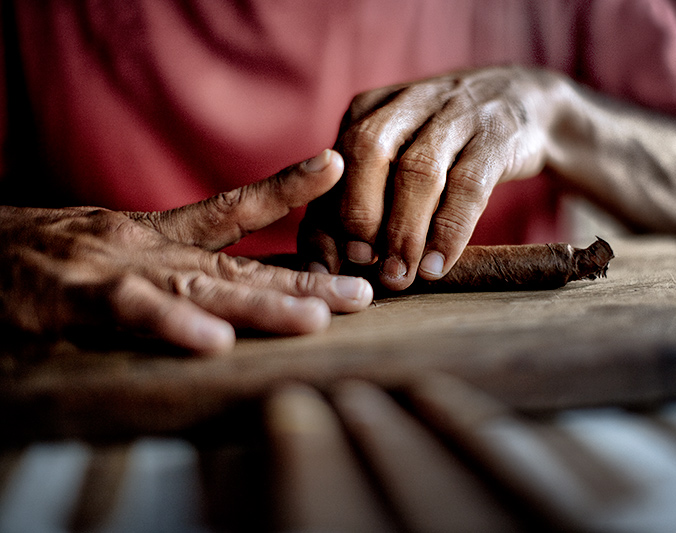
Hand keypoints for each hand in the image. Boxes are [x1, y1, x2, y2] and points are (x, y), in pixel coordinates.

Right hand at [0, 150, 372, 352]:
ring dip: (261, 304)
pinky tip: (216, 343)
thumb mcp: (129, 251)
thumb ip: (182, 269)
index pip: (235, 207)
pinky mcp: (76, 298)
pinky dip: (173, 327)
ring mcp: (118, 271)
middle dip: (304, 280)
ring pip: (201, 289)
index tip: (334, 165)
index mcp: (164, 235)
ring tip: (317, 317)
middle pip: (240, 265)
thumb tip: (239, 294)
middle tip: (362, 293)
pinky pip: (132, 314)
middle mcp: (152, 249)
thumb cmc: (58, 256)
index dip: (286, 187)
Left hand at [300, 66, 560, 289]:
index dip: (325, 218)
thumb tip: (322, 265)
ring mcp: (456, 115)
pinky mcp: (497, 136)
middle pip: (368, 149)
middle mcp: (409, 104)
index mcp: (371, 110)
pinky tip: (438, 265)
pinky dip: (450, 230)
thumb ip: (358, 202)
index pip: (334, 162)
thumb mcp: (399, 159)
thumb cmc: (445, 148)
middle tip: (363, 263)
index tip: (326, 267)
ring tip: (400, 276)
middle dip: (359, 213)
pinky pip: (469, 186)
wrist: (526, 103)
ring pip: (418, 170)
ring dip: (404, 230)